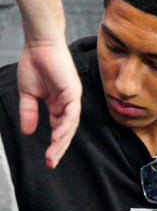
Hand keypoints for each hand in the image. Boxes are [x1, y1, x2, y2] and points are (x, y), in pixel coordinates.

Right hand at [18, 38, 81, 168]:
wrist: (38, 46)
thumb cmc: (34, 65)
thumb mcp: (29, 95)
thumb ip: (29, 112)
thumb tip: (29, 132)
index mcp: (58, 103)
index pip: (60, 127)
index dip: (54, 144)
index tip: (47, 160)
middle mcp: (68, 101)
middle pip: (67, 129)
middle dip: (60, 147)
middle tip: (51, 163)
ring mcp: (72, 95)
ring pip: (71, 123)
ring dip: (62, 140)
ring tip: (53, 154)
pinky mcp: (73, 90)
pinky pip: (72, 111)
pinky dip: (66, 124)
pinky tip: (58, 135)